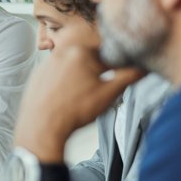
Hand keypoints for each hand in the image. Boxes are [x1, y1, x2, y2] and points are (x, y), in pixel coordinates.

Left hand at [15, 43, 143, 154]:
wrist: (41, 128)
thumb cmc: (74, 111)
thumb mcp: (109, 94)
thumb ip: (129, 76)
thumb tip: (144, 67)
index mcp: (81, 52)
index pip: (109, 54)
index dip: (117, 68)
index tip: (119, 78)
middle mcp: (61, 52)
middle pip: (90, 60)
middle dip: (98, 74)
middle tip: (98, 92)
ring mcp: (47, 63)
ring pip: (73, 68)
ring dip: (81, 79)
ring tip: (81, 98)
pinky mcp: (37, 75)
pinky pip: (58, 75)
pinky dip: (65, 84)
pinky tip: (66, 99)